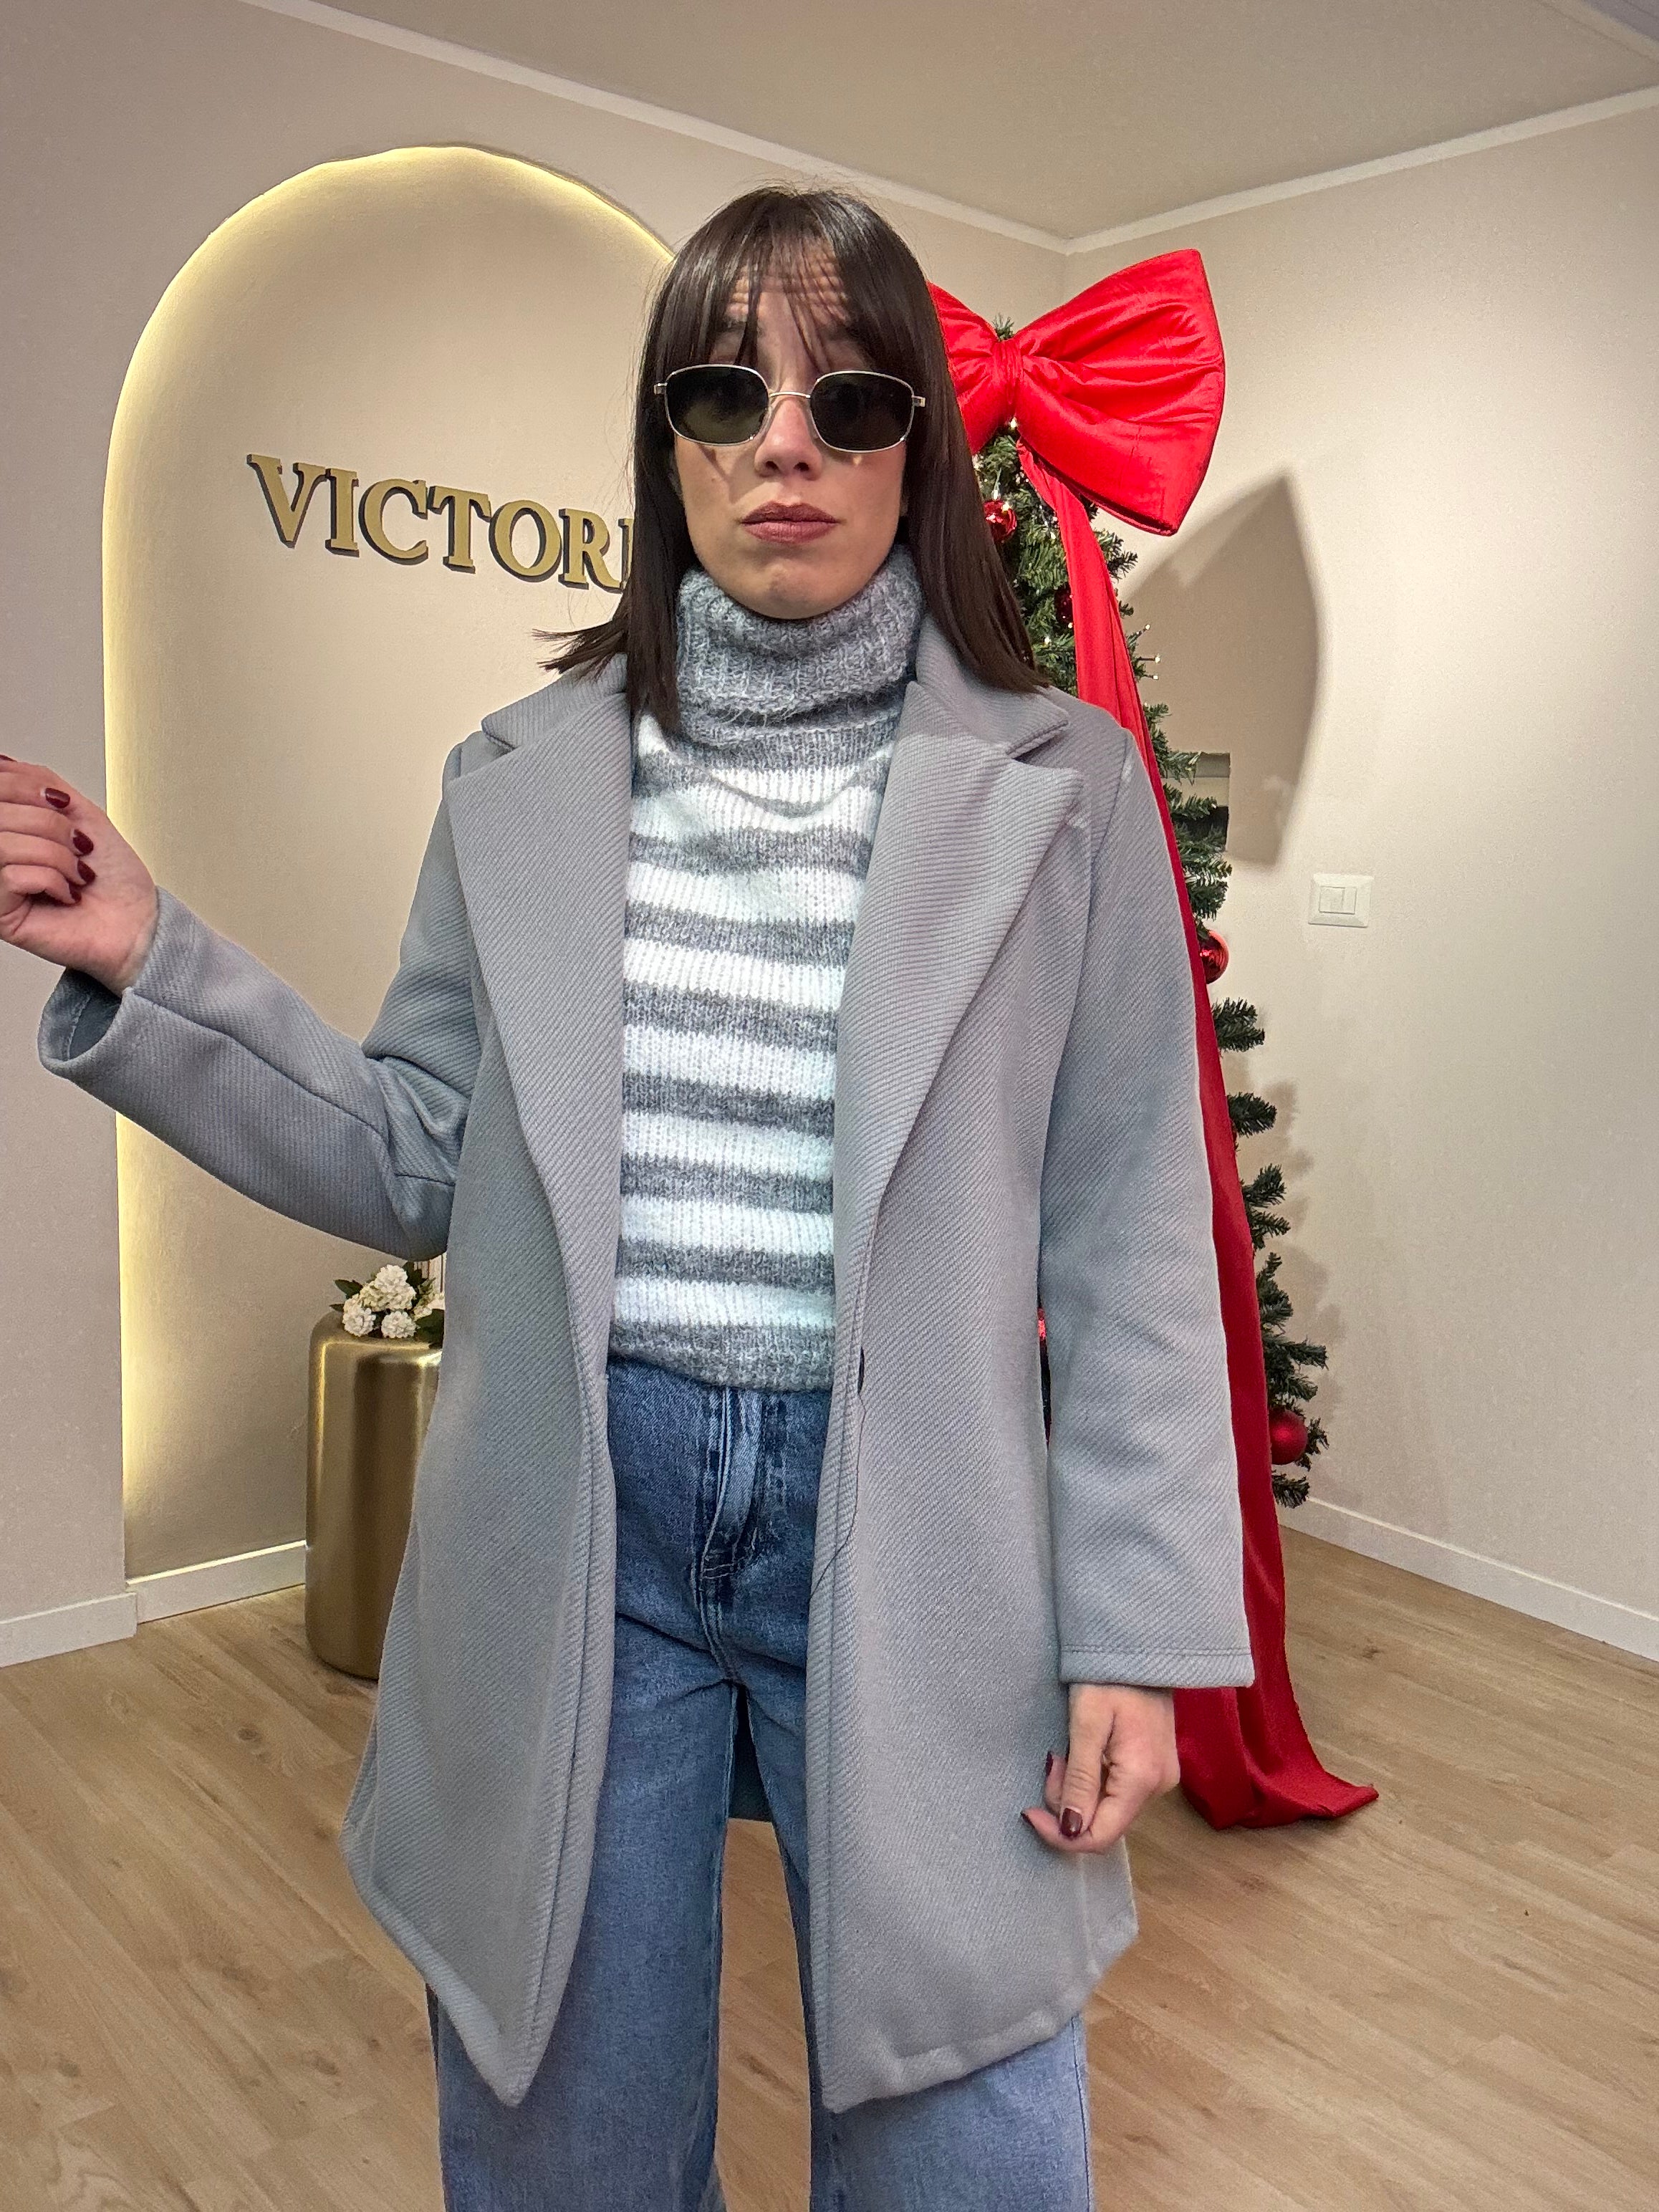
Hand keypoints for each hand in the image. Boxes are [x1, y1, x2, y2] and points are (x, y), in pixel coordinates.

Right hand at [0, 755, 157, 993]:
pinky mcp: (0, 913)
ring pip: (3, 843)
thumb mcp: (79, 812)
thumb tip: (2, 762)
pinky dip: (53, 880)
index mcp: (10, 825)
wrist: (138, 922)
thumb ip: (38, 782)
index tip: (62, 803)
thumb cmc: (113, 877)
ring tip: (76, 872)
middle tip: (77, 845)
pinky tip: (67, 894)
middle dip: (50, 824)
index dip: (26, 785)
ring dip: (56, 854)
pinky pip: (12, 875)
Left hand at [1022, 1683, 1179, 1853]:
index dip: (1061, 1834)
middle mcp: (1158, 1787)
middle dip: (1066, 1804)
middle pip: (1103, 1823)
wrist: (1139, 1644)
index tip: (1028, 1811)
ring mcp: (1159, 1778)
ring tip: (1063, 1753)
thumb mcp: (1086, 1725)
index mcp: (1142, 1779)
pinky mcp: (1154, 1767)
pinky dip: (1091, 1780)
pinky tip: (1080, 1754)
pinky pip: (1117, 1791)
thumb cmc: (1108, 1677)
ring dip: (1077, 1791)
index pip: (1101, 1836)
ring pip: (1108, 1808)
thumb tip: (1071, 1831)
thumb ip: (1080, 1780)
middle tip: (1050, 1761)